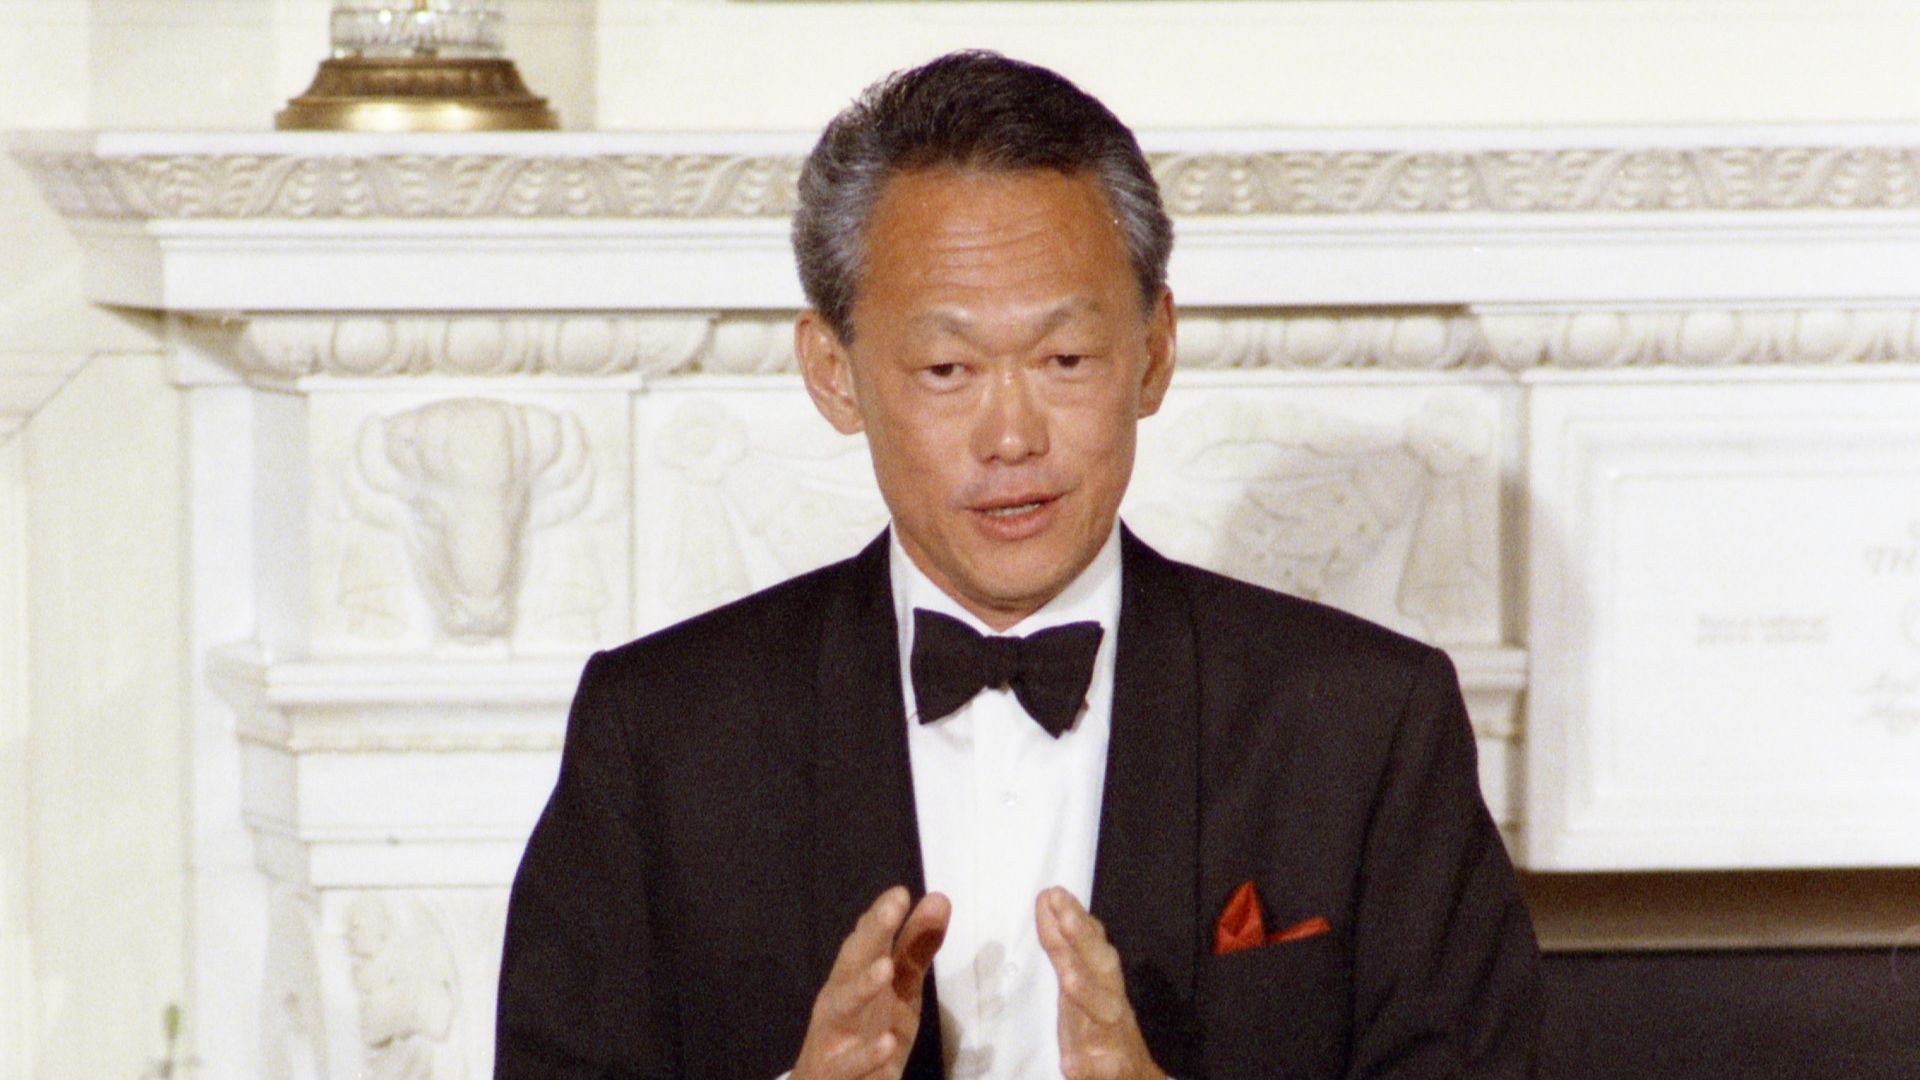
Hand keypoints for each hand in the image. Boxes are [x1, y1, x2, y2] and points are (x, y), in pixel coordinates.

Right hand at [791, 885, 949, 1079]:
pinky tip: (887, 1042)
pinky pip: (849, 1066)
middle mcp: (839, 1002)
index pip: (865, 941)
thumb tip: (940, 899)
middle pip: (851, 963)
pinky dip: (866, 1055)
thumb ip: (916, 949)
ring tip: (885, 969)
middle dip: (871, 935)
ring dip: (861, 987)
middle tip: (891, 909)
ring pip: (842, 1007)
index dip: (880, 916)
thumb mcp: (899, 993)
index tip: (900, 893)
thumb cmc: (865, 1036)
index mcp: (852, 979)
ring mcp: (834, 1038)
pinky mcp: (836, 1075)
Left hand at [1036, 887, 1166, 1079]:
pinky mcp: (1110, 1072)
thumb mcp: (1090, 989)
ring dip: (1087, 994)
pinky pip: (1097, 1068)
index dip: (1072, 921)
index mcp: (1104, 986)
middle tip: (1064, 913)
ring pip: (1103, 1014)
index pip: (1088, 948)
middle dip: (1082, 941)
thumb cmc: (1106, 1034)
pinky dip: (1085, 1063)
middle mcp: (1112, 1006)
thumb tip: (1058, 909)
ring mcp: (1112, 1040)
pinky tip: (1070, 1062)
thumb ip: (1075, 955)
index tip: (1052, 894)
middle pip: (1101, 968)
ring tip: (1069, 977)